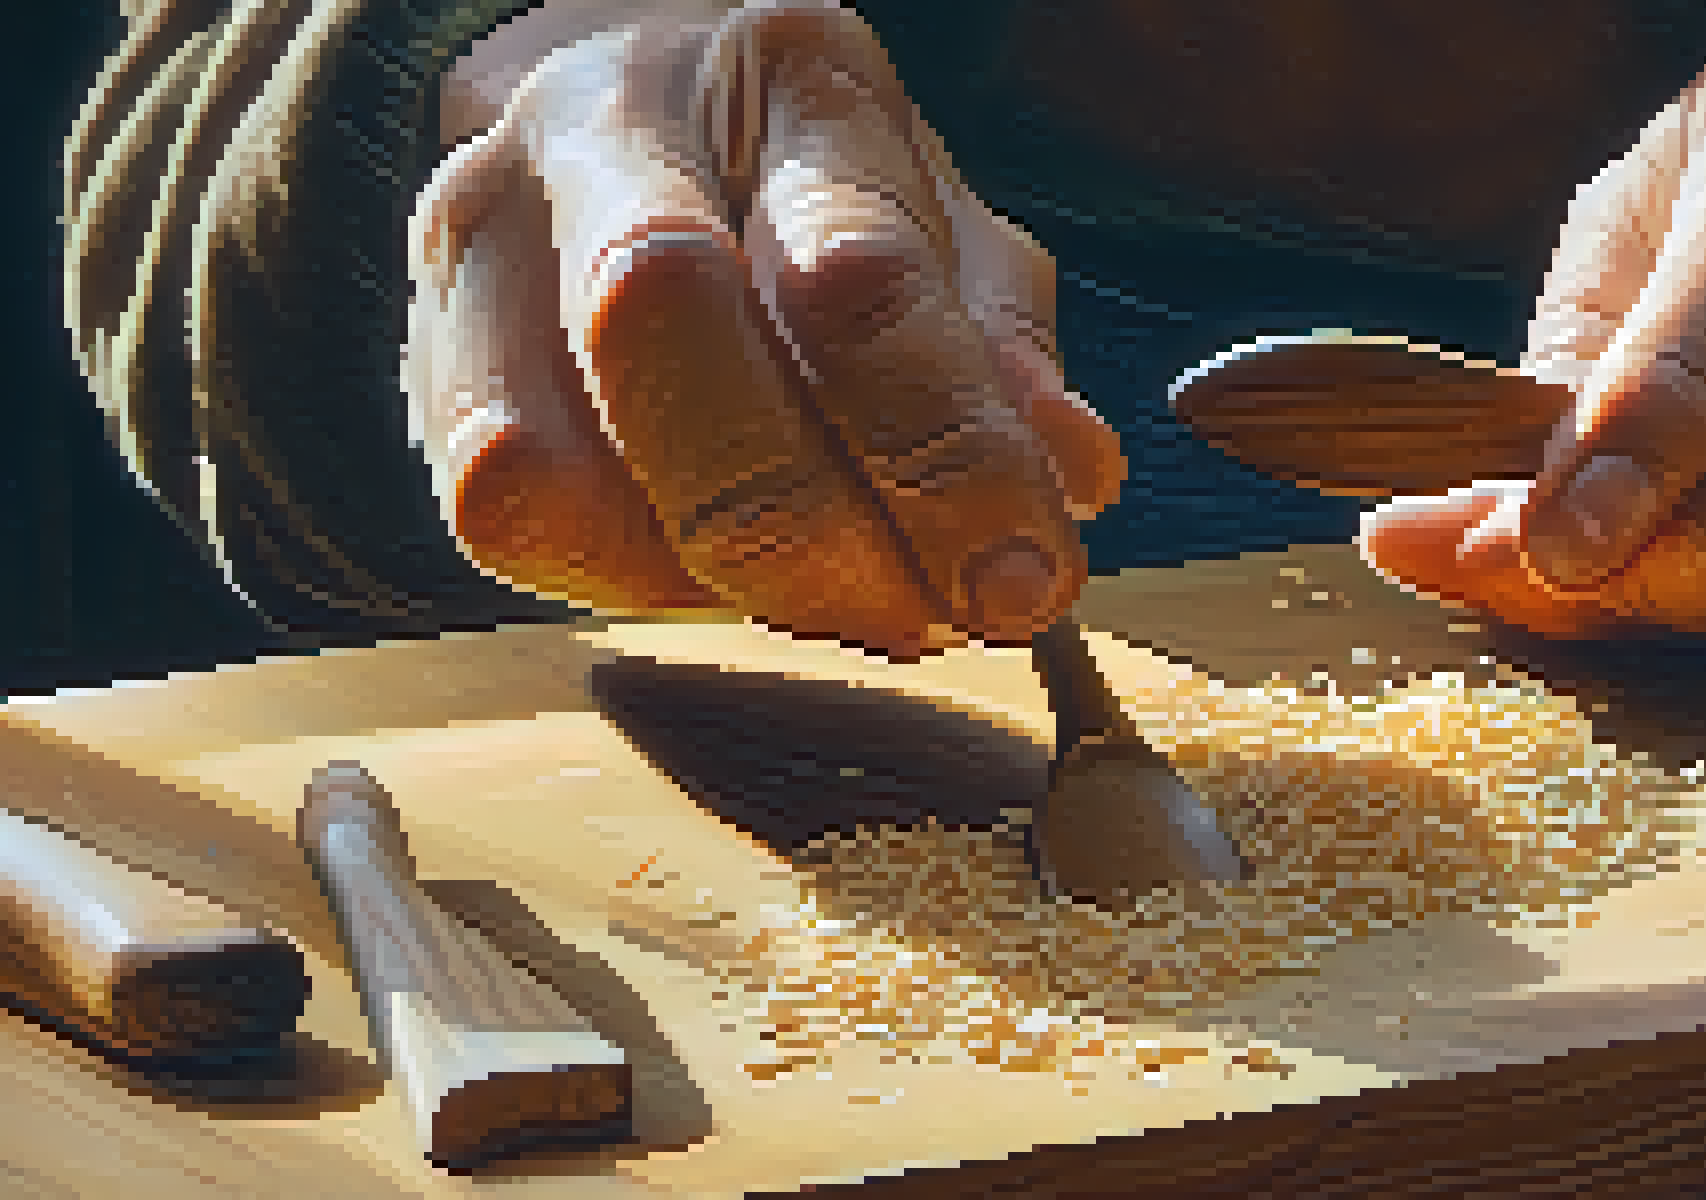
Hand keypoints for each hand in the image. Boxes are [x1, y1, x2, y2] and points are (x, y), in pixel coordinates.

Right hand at [405, 1, 1123, 659]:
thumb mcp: (946, 233)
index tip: (1021, 582)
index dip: (945, 457)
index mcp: (788, 78)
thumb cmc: (815, 196)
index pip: (855, 277)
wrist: (622, 125)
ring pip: (554, 455)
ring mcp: (486, 230)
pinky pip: (499, 513)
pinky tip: (719, 577)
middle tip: (918, 621)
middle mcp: (610, 124)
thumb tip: (1071, 474)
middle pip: (664, 332)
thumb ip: (1004, 348)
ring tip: (834, 601)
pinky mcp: (422, 349)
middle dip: (809, 528)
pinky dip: (628, 583)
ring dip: (715, 579)